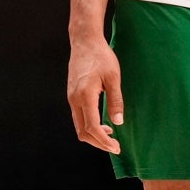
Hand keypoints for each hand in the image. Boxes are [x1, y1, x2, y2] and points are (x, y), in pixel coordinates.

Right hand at [67, 37, 122, 153]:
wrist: (85, 41)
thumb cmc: (101, 56)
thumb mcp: (113, 77)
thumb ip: (115, 100)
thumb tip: (118, 122)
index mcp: (85, 96)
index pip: (92, 128)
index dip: (104, 141)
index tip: (116, 147)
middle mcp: (74, 99)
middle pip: (83, 132)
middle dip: (99, 143)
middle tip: (115, 146)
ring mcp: (71, 97)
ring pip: (79, 126)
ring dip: (94, 135)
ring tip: (111, 136)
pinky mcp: (72, 95)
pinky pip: (78, 117)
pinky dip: (89, 126)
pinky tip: (102, 123)